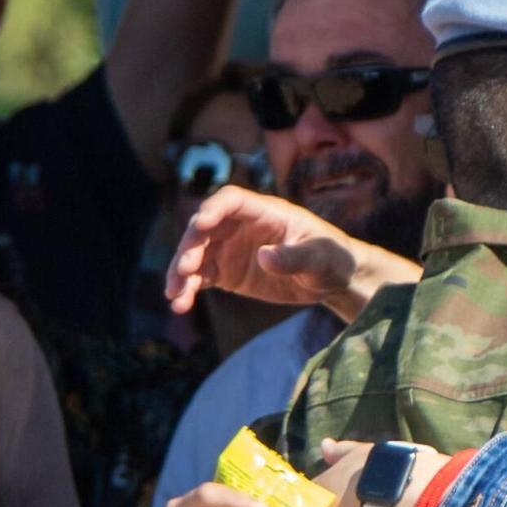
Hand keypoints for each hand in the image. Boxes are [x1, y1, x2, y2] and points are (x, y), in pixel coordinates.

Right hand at [166, 186, 364, 313]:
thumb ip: (294, 257)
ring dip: (181, 272)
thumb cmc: (332, 259)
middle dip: (191, 246)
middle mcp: (241, 226)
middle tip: (185, 269)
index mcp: (265, 212)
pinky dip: (188, 289)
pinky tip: (180, 305)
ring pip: (196, 254)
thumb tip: (264, 256)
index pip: (231, 201)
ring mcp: (231, 248)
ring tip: (174, 295)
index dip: (213, 209)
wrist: (332, 279)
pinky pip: (201, 277)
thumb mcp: (320, 258)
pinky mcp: (227, 272)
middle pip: (205, 227)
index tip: (200, 224)